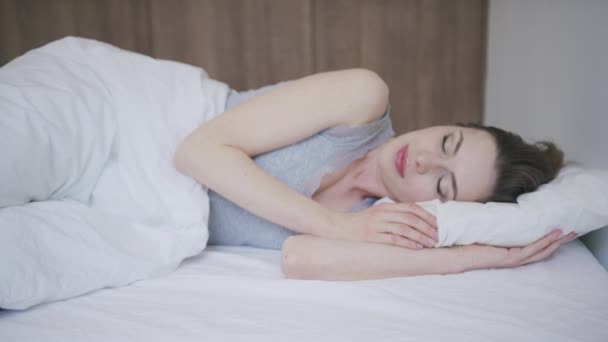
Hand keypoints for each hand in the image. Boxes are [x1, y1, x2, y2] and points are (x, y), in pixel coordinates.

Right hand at [331, 202, 437, 248]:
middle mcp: (382, 213)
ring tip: (431, 243)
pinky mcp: (372, 236)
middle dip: (427, 227)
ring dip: (421, 236)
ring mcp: (377, 224)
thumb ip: (392, 215)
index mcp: (385, 206)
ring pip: (405, 228)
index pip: (411, 207)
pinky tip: (417, 247)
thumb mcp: (376, 215)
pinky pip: (394, 238)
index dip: (426, 215)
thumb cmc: (358, 224)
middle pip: (411, 218)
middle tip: (438, 236)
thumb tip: (412, 221)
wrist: (337, 228)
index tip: (437, 224)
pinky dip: (407, 242)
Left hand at [460, 229, 576, 269]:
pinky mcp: (510, 258)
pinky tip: (552, 235)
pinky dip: (543, 242)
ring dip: (556, 241)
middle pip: (543, 250)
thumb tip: (497, 207)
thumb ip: (495, 224)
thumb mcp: (486, 232)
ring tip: (568, 232)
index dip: (549, 240)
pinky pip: (531, 250)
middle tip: (573, 231)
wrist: (457, 254)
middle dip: (559, 241)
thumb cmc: (469, 243)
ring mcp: (514, 259)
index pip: (534, 247)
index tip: (560, 230)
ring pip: (541, 250)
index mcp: (511, 252)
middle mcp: (515, 258)